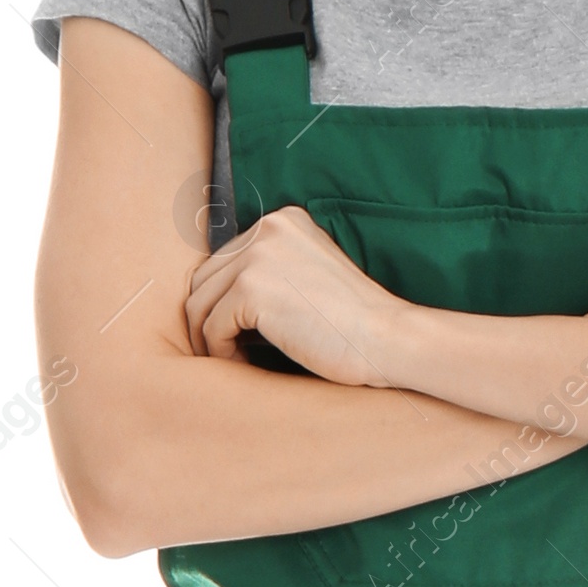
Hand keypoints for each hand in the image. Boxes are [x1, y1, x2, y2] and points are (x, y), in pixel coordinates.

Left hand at [184, 203, 394, 385]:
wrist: (387, 338)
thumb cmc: (354, 322)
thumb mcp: (309, 276)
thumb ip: (271, 271)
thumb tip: (215, 300)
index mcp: (284, 220)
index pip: (226, 259)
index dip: (222, 300)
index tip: (234, 331)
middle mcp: (267, 228)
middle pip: (205, 278)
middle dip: (208, 318)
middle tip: (226, 351)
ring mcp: (257, 256)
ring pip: (200, 303)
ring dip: (209, 338)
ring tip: (233, 360)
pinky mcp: (251, 289)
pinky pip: (211, 327)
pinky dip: (221, 352)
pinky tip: (243, 366)